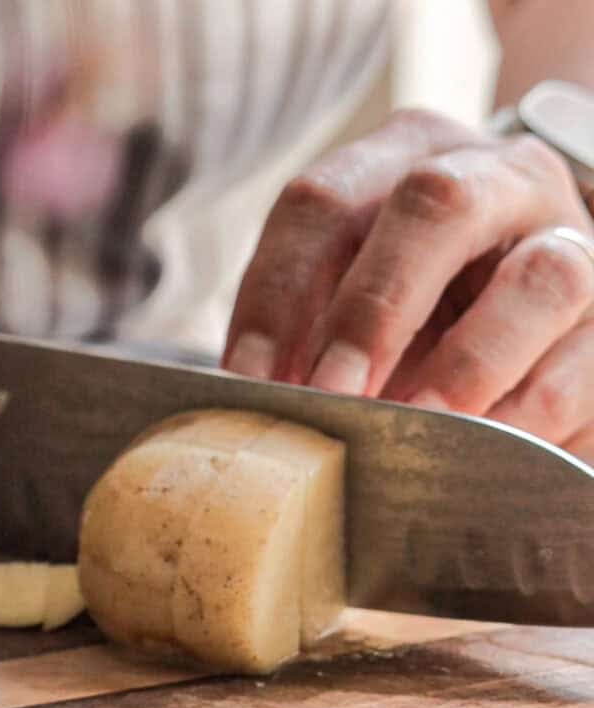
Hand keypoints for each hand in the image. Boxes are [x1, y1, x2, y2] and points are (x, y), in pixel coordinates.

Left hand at [223, 110, 593, 462]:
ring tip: (411, 427)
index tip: (248, 379)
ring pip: (537, 279)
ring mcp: (569, 238)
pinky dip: (520, 414)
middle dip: (372, 310)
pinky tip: (472, 451)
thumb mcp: (355, 280)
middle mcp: (495, 177)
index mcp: (406, 155)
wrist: (539, 281)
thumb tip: (258, 397)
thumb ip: (309, 319)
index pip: (324, 201)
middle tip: (331, 395)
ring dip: (462, 365)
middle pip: (434, 206)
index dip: (277, 292)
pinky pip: (579, 366)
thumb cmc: (418, 289)